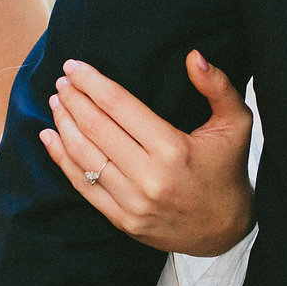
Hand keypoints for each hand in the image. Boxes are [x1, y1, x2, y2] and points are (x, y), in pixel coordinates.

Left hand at [41, 52, 253, 256]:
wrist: (224, 230)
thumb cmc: (227, 170)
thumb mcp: (236, 124)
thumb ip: (217, 86)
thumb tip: (193, 55)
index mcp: (173, 149)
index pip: (119, 105)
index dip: (91, 83)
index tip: (73, 67)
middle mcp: (150, 177)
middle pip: (96, 128)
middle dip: (73, 99)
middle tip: (62, 81)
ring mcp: (133, 203)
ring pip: (84, 156)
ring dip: (64, 125)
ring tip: (56, 103)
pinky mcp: (123, 220)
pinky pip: (83, 186)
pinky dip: (61, 159)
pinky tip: (50, 137)